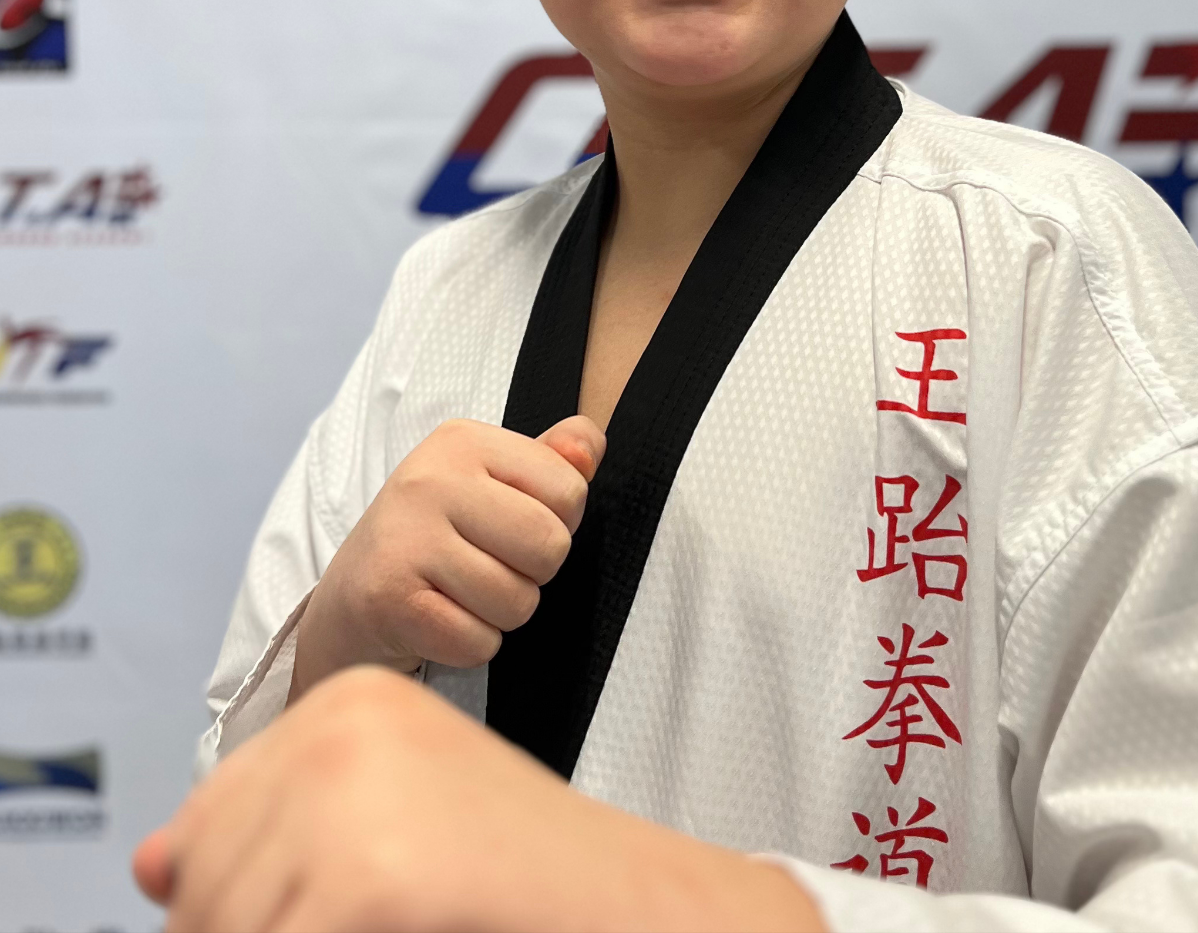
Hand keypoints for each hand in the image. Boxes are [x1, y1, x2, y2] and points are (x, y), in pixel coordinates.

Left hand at [134, 667, 823, 932]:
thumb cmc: (519, 872)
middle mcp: (338, 726)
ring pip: (221, 927)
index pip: (203, 831)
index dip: (249, 900)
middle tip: (378, 915)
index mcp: (346, 701)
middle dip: (263, 928)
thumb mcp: (387, 825)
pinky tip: (410, 927)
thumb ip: (270, 831)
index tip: (336, 902)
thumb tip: (151, 865)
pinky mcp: (367, 875)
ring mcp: (350, 792)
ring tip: (401, 919)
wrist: (633, 900)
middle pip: (200, 891)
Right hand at [290, 416, 603, 698]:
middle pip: (550, 546)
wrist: (347, 600)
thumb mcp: (492, 483)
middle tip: (489, 568)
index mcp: (463, 440)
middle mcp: (430, 479)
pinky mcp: (389, 598)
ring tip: (461, 595)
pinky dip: (471, 646)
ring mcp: (405, 537)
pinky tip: (440, 622)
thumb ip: (551, 461)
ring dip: (501, 615)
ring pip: (518, 601)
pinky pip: (479, 642)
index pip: (570, 490)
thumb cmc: (437, 536)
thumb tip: (589, 445)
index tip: (512, 529)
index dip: (556, 524)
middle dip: (533, 574)